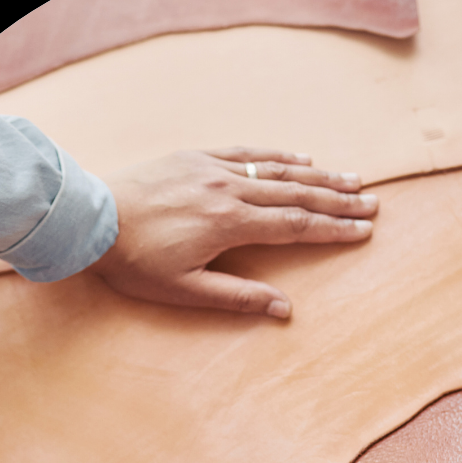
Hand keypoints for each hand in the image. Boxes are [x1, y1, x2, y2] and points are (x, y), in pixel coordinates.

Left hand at [89, 146, 376, 317]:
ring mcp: (213, 169)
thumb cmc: (133, 261)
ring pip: (277, 171)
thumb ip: (237, 298)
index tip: (363, 231)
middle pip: (297, 194)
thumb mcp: (183, 291)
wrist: (88, 218)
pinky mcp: (195, 157)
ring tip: (352, 178)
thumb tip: (284, 310)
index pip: (296, 226)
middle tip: (373, 203)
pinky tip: (300, 156)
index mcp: (230, 225)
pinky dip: (277, 155)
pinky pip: (246, 152)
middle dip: (339, 200)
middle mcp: (229, 191)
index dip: (333, 229)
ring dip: (318, 174)